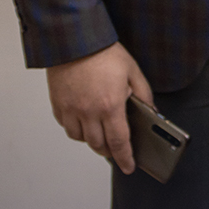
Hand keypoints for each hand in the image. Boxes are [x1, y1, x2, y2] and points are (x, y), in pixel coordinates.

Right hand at [46, 42, 152, 174]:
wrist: (75, 41)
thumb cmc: (104, 54)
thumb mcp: (133, 72)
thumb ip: (144, 95)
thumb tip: (151, 112)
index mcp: (110, 106)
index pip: (119, 142)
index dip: (125, 158)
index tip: (129, 167)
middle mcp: (89, 112)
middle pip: (98, 145)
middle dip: (109, 152)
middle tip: (116, 151)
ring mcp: (71, 110)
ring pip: (81, 139)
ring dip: (92, 141)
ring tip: (101, 135)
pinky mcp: (58, 105)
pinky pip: (67, 127)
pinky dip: (76, 130)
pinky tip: (84, 122)